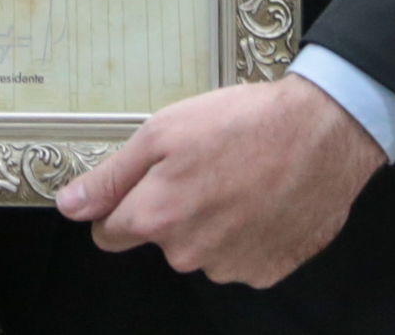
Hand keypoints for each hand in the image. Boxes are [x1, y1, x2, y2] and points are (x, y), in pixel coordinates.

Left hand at [52, 75, 383, 287]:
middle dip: (171, 210)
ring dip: (211, 222)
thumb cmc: (243, 124)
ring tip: (239, 178)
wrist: (324, 135)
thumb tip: (70, 206)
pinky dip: (246, 234)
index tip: (146, 181)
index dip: (120, 205)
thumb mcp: (163, 132)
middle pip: (159, 240)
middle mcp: (188, 254)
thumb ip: (112, 176)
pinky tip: (261, 199)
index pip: (108, 233)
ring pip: (200, 249)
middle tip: (202, 167)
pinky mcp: (267, 271)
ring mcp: (230, 267)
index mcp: (156, 218)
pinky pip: (240, 257)